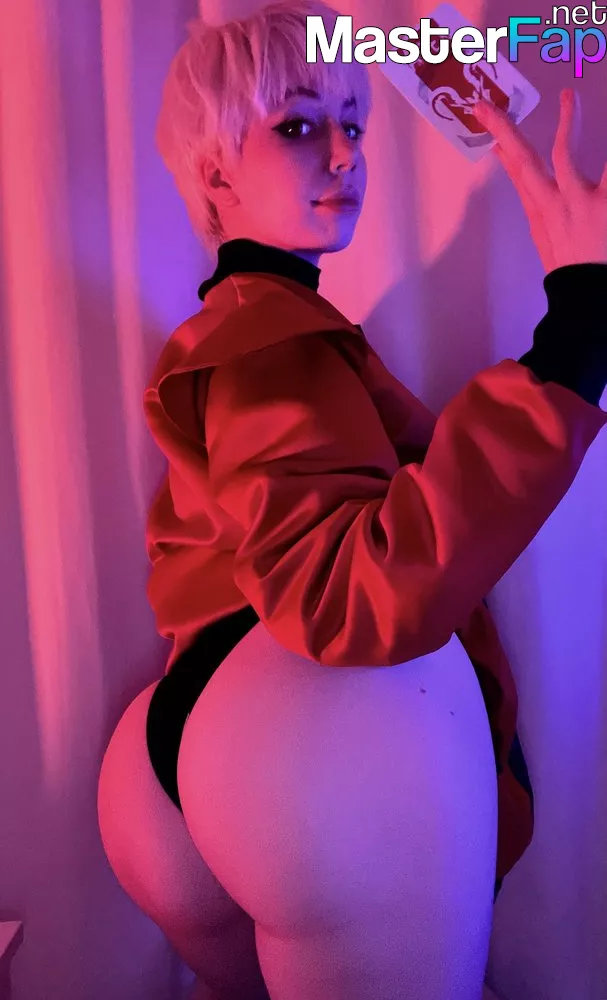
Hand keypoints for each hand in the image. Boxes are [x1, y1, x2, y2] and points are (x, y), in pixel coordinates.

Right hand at [472, 88, 606, 272]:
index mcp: (542, 214)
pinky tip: (605, 119)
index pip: (518, 173)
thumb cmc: (572, 269)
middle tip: (487, 106)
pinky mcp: (605, 201)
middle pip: (523, 161)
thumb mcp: (548, 241)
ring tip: (568, 97)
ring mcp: (579, 201)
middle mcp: (554, 204)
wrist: (587, 297)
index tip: (487, 117)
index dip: (503, 143)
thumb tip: (522, 180)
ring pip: (564, 153)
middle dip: (504, 131)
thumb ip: (538, 207)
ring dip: (566, 121)